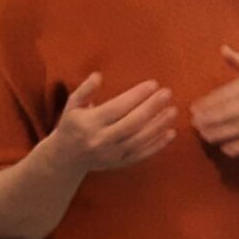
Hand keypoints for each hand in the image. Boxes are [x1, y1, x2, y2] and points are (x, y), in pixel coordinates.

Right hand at [43, 73, 178, 176]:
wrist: (65, 159)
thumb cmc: (71, 126)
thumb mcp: (72, 105)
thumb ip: (85, 90)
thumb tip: (98, 76)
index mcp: (90, 123)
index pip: (118, 107)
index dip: (137, 95)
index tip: (153, 84)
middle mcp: (101, 140)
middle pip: (132, 123)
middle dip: (152, 107)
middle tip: (167, 93)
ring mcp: (112, 154)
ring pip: (140, 140)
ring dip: (159, 125)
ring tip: (173, 110)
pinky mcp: (120, 163)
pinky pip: (142, 154)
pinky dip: (158, 145)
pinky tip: (171, 133)